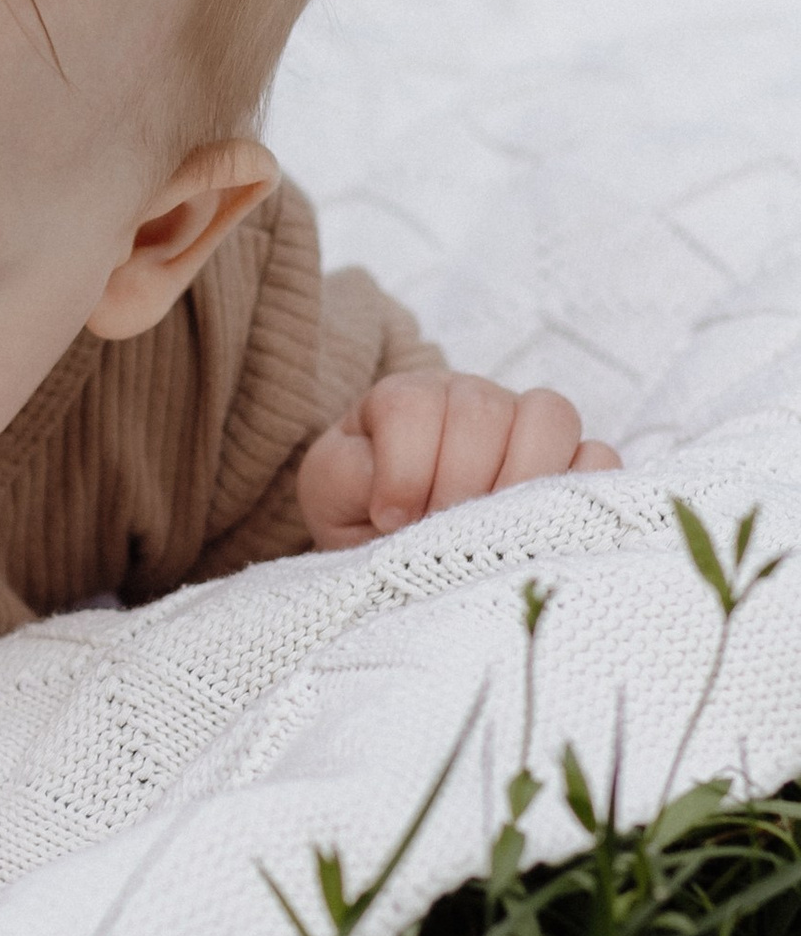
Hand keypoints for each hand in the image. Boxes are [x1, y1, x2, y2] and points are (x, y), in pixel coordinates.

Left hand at [299, 370, 620, 551]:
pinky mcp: (573, 464)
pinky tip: (538, 531)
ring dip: (518, 481)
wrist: (397, 537)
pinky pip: (600, 458)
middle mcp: (471, 400)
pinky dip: (578, 490)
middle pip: (481, 410)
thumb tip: (403, 505)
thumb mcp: (335, 493)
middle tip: (441, 531)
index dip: (403, 469)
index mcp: (407, 398)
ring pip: (550, 417)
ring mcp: (527, 426)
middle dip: (458, 483)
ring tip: (490, 533)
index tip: (388, 519)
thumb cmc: (363, 512)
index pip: (411, 405)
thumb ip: (354, 479)